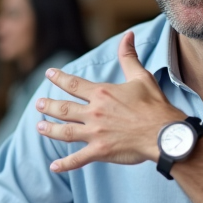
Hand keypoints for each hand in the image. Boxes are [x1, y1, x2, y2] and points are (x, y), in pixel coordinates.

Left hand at [35, 31, 183, 172]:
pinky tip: (54, 166)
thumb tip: (128, 36)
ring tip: (39, 127)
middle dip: (48, 106)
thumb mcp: (141, 77)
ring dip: (50, 130)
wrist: (164, 134)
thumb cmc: (155, 106)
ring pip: (64, 131)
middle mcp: (94, 113)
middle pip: (63, 109)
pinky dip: (65, 164)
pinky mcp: (100, 151)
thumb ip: (129, 57)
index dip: (59, 78)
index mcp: (102, 94)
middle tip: (37, 104)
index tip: (48, 74)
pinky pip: (78, 159)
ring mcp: (95, 133)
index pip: (74, 85)